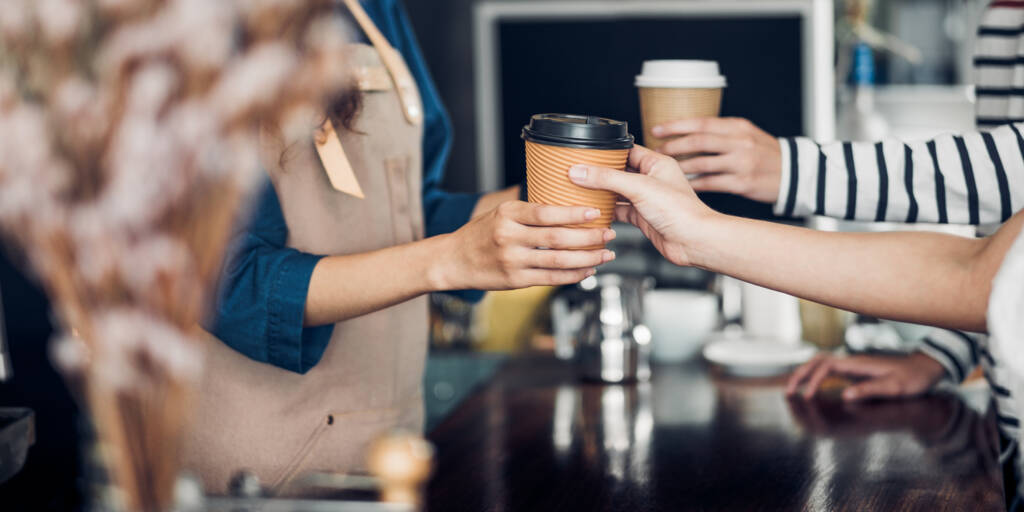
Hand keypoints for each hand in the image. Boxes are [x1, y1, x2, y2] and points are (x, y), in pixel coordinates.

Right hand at [437, 201, 615, 289]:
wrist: (453, 260)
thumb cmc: (480, 234)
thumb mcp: (500, 212)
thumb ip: (529, 212)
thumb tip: (566, 206)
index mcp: (507, 214)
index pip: (546, 212)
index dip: (573, 214)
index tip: (595, 212)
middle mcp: (509, 237)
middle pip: (557, 238)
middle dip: (588, 237)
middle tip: (609, 233)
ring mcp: (512, 260)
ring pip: (558, 260)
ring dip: (586, 258)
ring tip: (606, 254)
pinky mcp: (514, 280)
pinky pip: (550, 278)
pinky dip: (572, 275)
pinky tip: (587, 270)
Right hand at [567, 145, 716, 266]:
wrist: (694, 242)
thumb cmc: (680, 211)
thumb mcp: (639, 187)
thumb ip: (607, 178)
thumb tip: (581, 171)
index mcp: (656, 163)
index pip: (626, 150)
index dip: (606, 151)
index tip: (585, 153)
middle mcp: (652, 179)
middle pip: (619, 171)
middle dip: (600, 173)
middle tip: (578, 172)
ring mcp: (647, 199)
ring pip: (618, 192)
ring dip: (601, 192)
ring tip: (580, 190)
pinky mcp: (643, 218)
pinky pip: (620, 211)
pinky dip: (607, 211)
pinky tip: (594, 211)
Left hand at [652, 117, 781, 202]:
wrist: (793, 172)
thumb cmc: (764, 152)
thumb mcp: (746, 133)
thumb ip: (721, 131)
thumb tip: (686, 132)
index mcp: (738, 127)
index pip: (701, 122)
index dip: (676, 125)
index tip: (657, 129)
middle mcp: (739, 143)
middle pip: (698, 141)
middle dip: (673, 146)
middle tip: (657, 151)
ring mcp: (741, 163)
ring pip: (702, 163)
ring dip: (680, 166)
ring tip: (665, 169)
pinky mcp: (742, 183)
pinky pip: (710, 183)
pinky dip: (693, 184)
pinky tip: (682, 184)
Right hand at [786, 352, 947, 400]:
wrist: (925, 367)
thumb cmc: (913, 378)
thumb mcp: (895, 387)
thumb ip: (870, 389)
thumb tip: (845, 395)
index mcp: (858, 363)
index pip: (826, 366)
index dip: (813, 381)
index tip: (807, 397)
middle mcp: (851, 361)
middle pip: (816, 361)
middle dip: (800, 374)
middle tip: (788, 392)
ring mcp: (852, 365)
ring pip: (820, 363)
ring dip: (804, 374)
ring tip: (793, 389)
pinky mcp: (854, 370)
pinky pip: (827, 370)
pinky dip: (814, 376)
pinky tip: (810, 387)